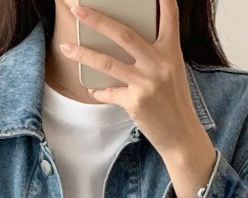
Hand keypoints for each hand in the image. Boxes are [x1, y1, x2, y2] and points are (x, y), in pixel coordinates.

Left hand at [59, 0, 216, 197]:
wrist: (181, 134)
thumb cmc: (173, 101)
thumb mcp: (171, 71)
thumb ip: (154, 54)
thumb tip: (123, 41)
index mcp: (171, 51)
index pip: (169, 16)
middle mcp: (159, 63)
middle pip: (124, 34)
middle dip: (98, 19)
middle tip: (78, 8)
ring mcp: (147, 83)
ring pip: (108, 62)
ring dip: (84, 54)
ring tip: (66, 47)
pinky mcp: (136, 102)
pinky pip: (109, 92)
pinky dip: (99, 90)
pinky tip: (92, 89)